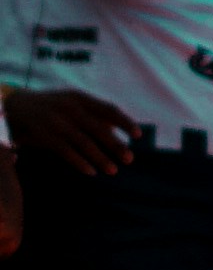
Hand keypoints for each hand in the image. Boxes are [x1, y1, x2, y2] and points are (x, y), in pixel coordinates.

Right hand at [7, 87, 145, 172]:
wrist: (16, 105)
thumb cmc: (53, 106)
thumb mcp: (72, 102)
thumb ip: (92, 113)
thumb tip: (115, 132)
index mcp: (80, 98)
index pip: (108, 109)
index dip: (125, 122)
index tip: (138, 135)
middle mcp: (70, 108)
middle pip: (98, 129)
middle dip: (116, 145)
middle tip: (130, 159)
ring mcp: (56, 122)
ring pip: (83, 142)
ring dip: (100, 158)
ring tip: (113, 170)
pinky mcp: (44, 135)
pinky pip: (65, 151)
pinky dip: (79, 162)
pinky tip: (91, 171)